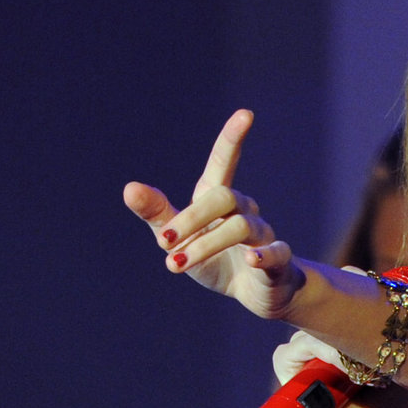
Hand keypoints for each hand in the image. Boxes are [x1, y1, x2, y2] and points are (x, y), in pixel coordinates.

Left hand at [123, 109, 303, 319]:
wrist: (255, 294)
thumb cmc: (215, 260)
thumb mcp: (179, 239)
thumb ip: (157, 215)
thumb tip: (129, 188)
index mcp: (218, 199)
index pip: (225, 161)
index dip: (233, 138)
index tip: (246, 114)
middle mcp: (244, 209)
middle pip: (224, 197)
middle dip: (191, 217)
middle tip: (162, 243)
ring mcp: (263, 234)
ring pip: (241, 226)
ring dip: (205, 245)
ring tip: (175, 264)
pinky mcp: (278, 261)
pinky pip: (275, 253)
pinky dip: (263, 256)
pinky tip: (249, 260)